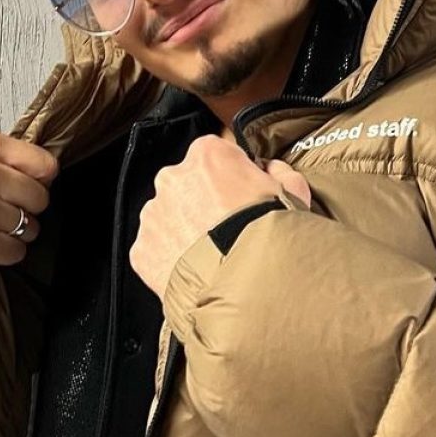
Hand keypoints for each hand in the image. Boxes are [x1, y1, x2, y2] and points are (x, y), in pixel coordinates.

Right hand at [0, 128, 58, 279]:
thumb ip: (15, 161)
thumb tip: (53, 172)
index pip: (47, 165)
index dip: (38, 183)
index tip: (16, 188)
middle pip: (41, 197)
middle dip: (27, 211)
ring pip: (30, 225)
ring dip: (16, 234)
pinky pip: (16, 249)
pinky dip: (6, 253)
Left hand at [131, 136, 310, 298]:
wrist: (245, 282)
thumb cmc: (269, 234)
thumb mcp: (293, 192)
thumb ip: (279, 172)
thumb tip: (272, 171)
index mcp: (208, 154)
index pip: (216, 155)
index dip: (233, 177)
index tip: (242, 196)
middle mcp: (173, 177)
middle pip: (187, 184)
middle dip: (203, 202)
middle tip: (228, 228)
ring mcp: (154, 214)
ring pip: (168, 217)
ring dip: (185, 230)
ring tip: (212, 254)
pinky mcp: (142, 249)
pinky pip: (156, 249)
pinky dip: (172, 258)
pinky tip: (197, 270)